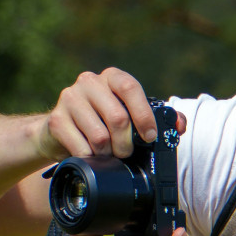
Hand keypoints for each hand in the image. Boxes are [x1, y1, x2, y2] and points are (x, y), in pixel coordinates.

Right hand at [34, 68, 187, 160]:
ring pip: (99, 135)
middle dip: (126, 144)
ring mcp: (69, 98)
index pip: (130, 87)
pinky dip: (91, 158)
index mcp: (112, 76)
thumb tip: (180, 126)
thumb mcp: (130, 115)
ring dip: (108, 153)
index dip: (143, 115)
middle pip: (117, 117)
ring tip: (108, 155)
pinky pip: (80, 147)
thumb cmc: (103, 122)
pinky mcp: (55, 119)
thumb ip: (159, 118)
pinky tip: (91, 156)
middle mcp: (89, 81)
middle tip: (126, 153)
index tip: (150, 137)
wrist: (60, 131)